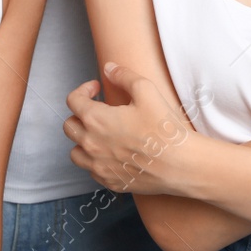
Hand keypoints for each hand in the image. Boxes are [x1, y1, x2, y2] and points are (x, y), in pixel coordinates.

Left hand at [65, 63, 194, 195]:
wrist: (180, 164)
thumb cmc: (163, 127)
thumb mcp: (146, 90)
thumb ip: (123, 76)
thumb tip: (108, 68)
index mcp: (96, 120)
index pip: (73, 101)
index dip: (83, 90)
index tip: (97, 87)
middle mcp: (91, 145)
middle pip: (69, 126)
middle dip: (80, 113)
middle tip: (98, 109)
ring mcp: (99, 166)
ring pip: (75, 152)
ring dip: (83, 140)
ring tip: (100, 133)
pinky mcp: (109, 182)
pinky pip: (91, 170)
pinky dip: (95, 160)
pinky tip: (111, 153)